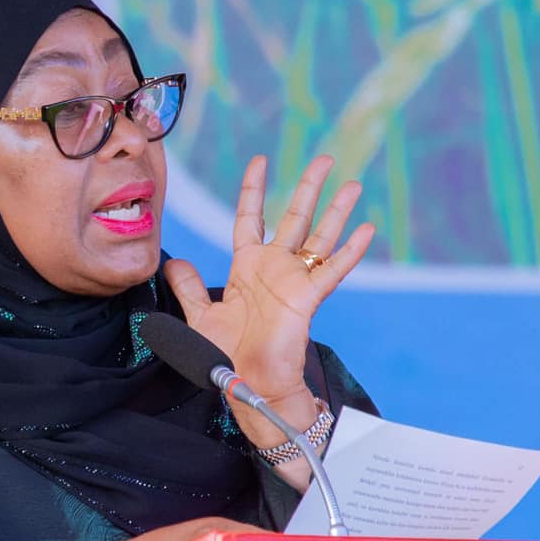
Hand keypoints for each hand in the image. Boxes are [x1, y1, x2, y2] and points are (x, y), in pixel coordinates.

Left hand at [161, 154, 372, 400]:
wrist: (247, 382)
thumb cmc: (225, 354)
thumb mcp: (199, 316)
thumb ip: (189, 288)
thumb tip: (173, 264)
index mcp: (247, 267)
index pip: (250, 217)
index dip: (253, 190)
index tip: (259, 161)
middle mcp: (274, 268)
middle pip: (294, 217)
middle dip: (308, 188)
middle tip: (323, 158)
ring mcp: (294, 280)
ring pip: (319, 237)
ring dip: (336, 210)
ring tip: (351, 183)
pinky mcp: (308, 297)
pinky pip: (333, 269)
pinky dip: (350, 251)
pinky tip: (366, 229)